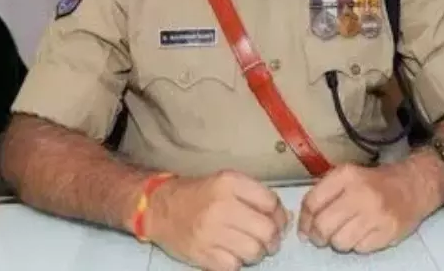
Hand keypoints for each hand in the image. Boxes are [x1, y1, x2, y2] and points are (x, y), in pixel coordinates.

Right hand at [144, 170, 290, 270]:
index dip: (280, 215)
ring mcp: (210, 232)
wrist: (160, 207)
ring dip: (257, 253)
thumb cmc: (198, 194)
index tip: (278, 221)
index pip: (271, 203)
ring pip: (253, 251)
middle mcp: (221, 206)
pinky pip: (234, 266)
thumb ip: (255, 195)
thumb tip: (284, 216)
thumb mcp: (226, 181)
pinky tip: (231, 254)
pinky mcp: (202, 253)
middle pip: (266, 230)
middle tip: (270, 241)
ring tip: (250, 248)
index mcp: (230, 183)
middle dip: (273, 239)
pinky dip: (237, 263)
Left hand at [296, 162, 436, 253]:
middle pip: (323, 226)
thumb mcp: (348, 175)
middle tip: (321, 238)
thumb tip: (304, 226)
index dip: (304, 220)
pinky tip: (363, 234)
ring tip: (345, 233)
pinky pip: (360, 249)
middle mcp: (360, 193)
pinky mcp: (388, 232)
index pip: (312, 203)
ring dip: (338, 242)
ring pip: (340, 242)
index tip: (305, 229)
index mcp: (346, 175)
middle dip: (317, 237)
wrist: (413, 185)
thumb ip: (323, 194)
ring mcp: (376, 214)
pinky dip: (357, 245)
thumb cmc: (374, 182)